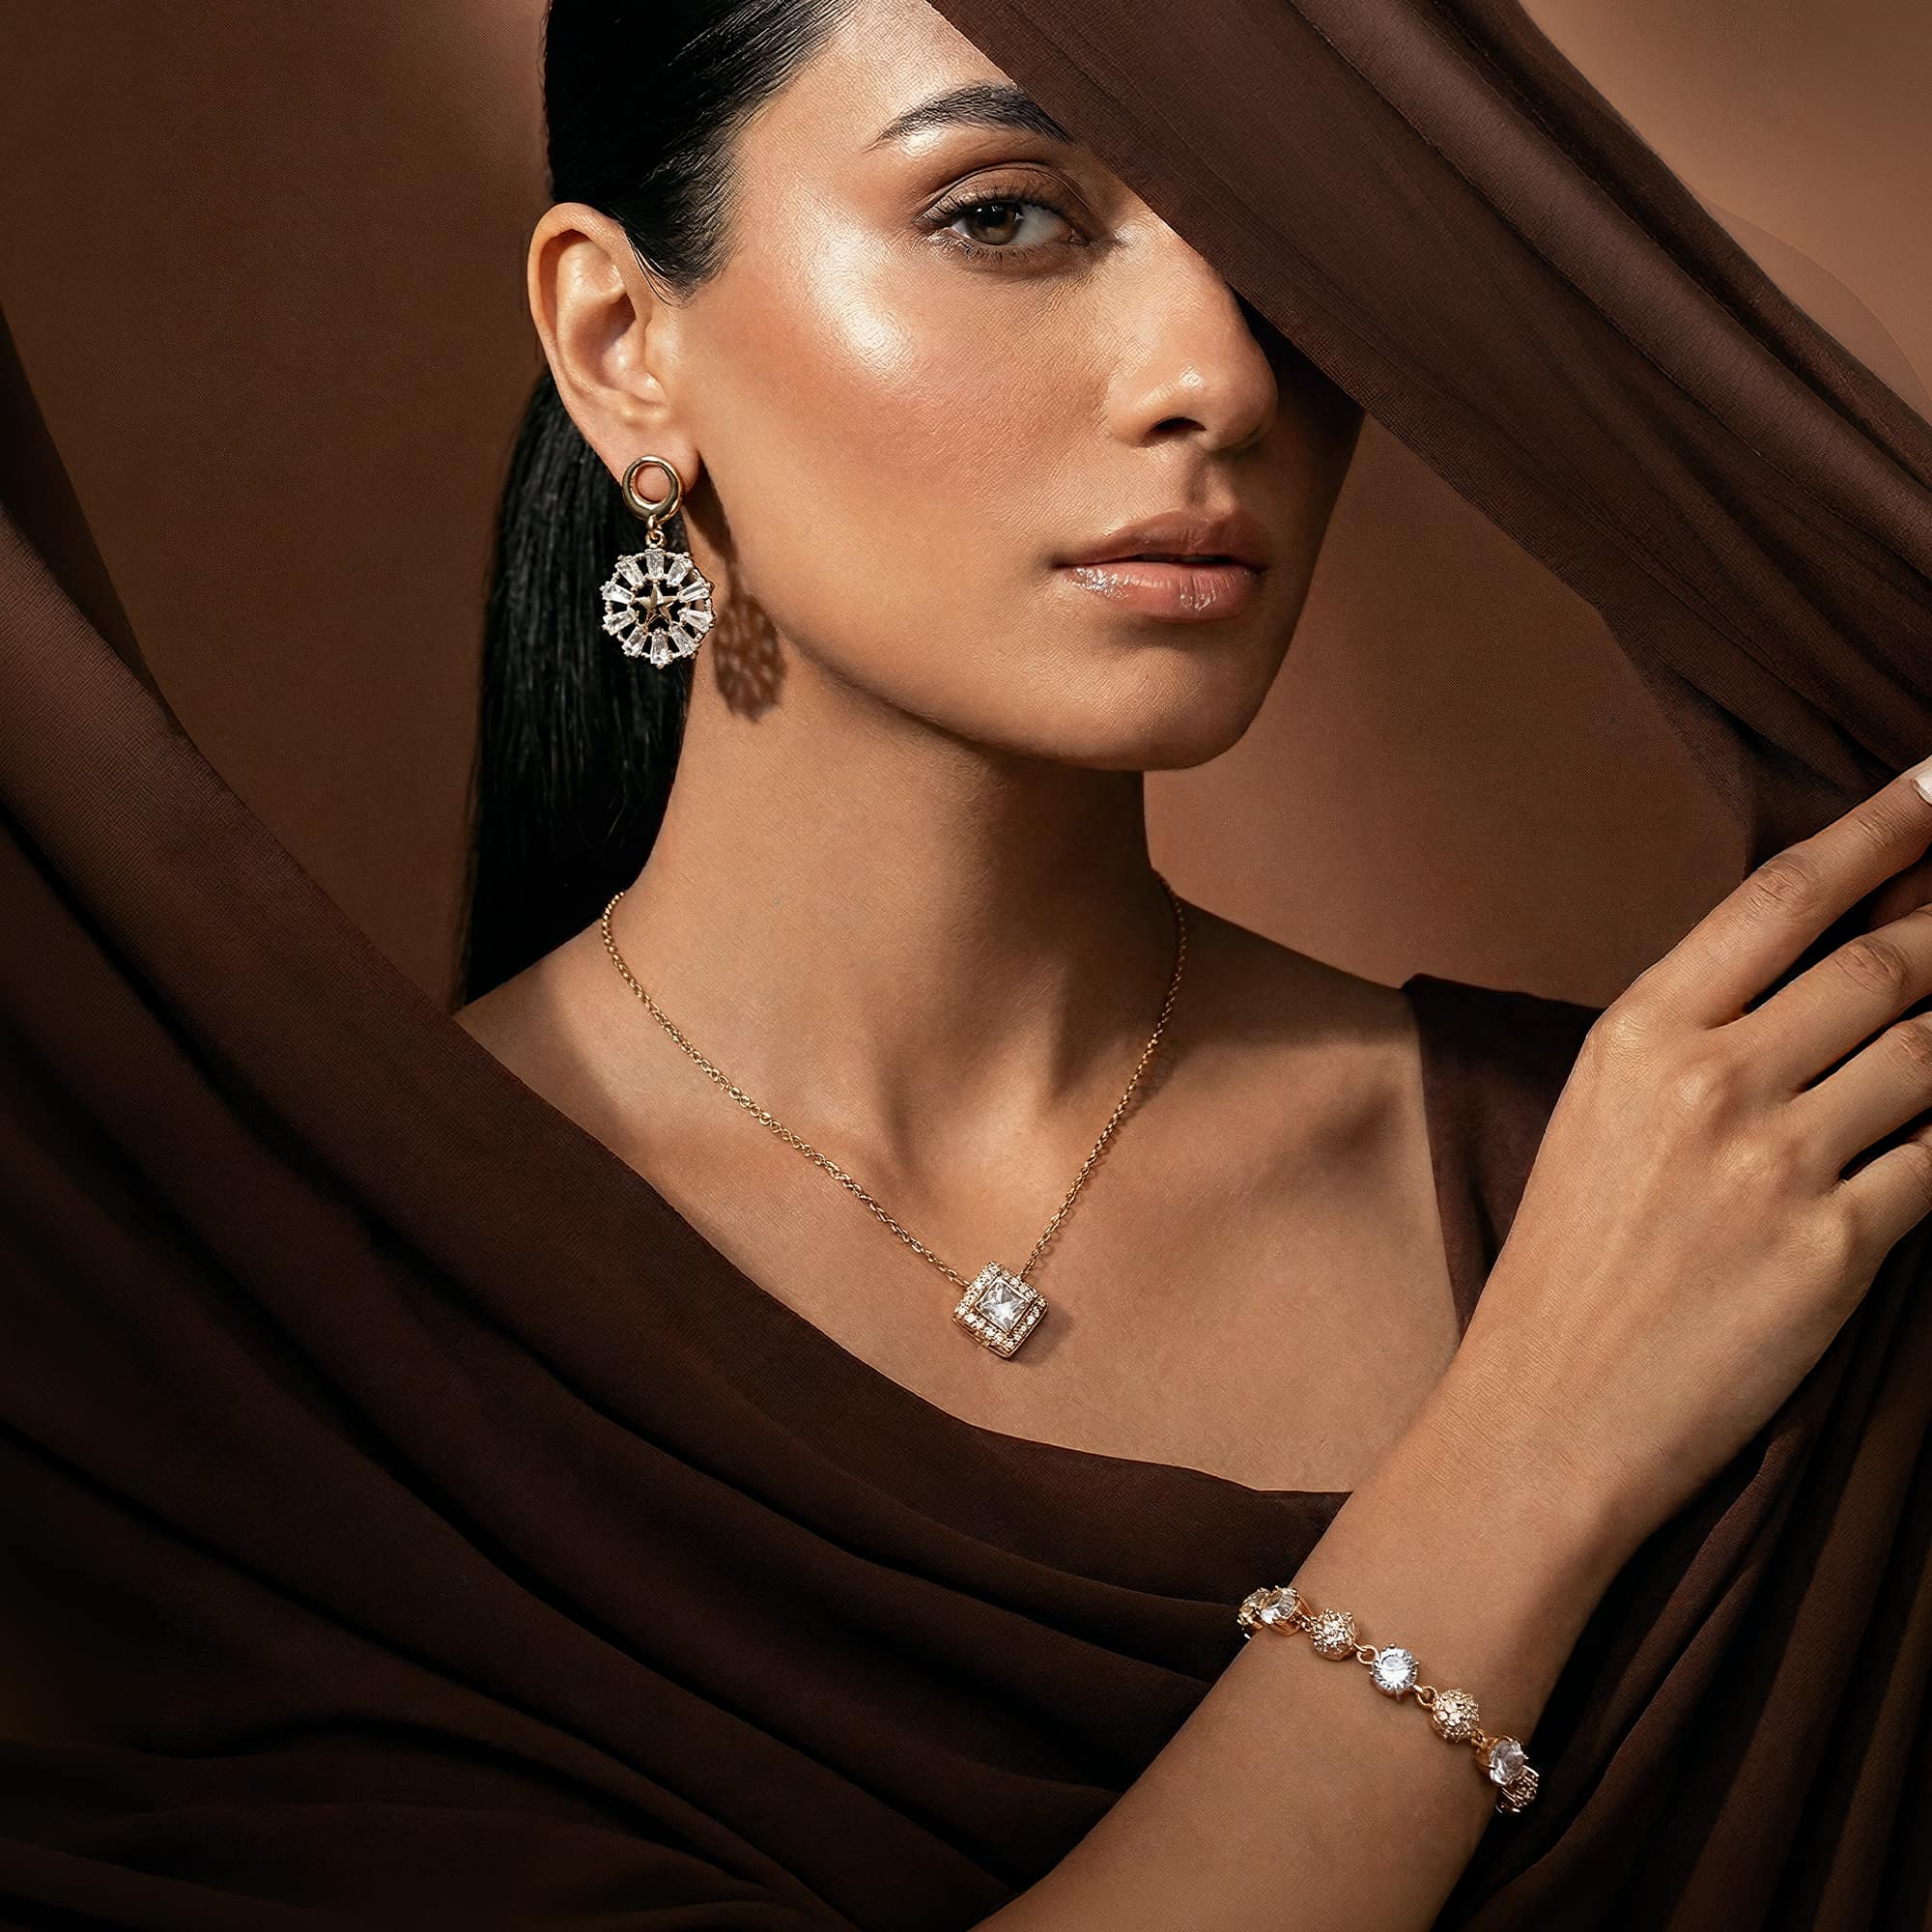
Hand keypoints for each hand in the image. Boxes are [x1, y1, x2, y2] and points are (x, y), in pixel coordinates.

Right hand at [1449, 757, 1931, 1553]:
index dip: (1882, 828)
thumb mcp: (1605, 1114)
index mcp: (1639, 1033)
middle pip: (1886, 963)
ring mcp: (1776, 1164)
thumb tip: (1835, 958)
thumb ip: (1705, 1032)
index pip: (1783, 898)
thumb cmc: (1573, 1262)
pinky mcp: (1836, 1251)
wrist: (1548, 1412)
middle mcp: (1710, 1080)